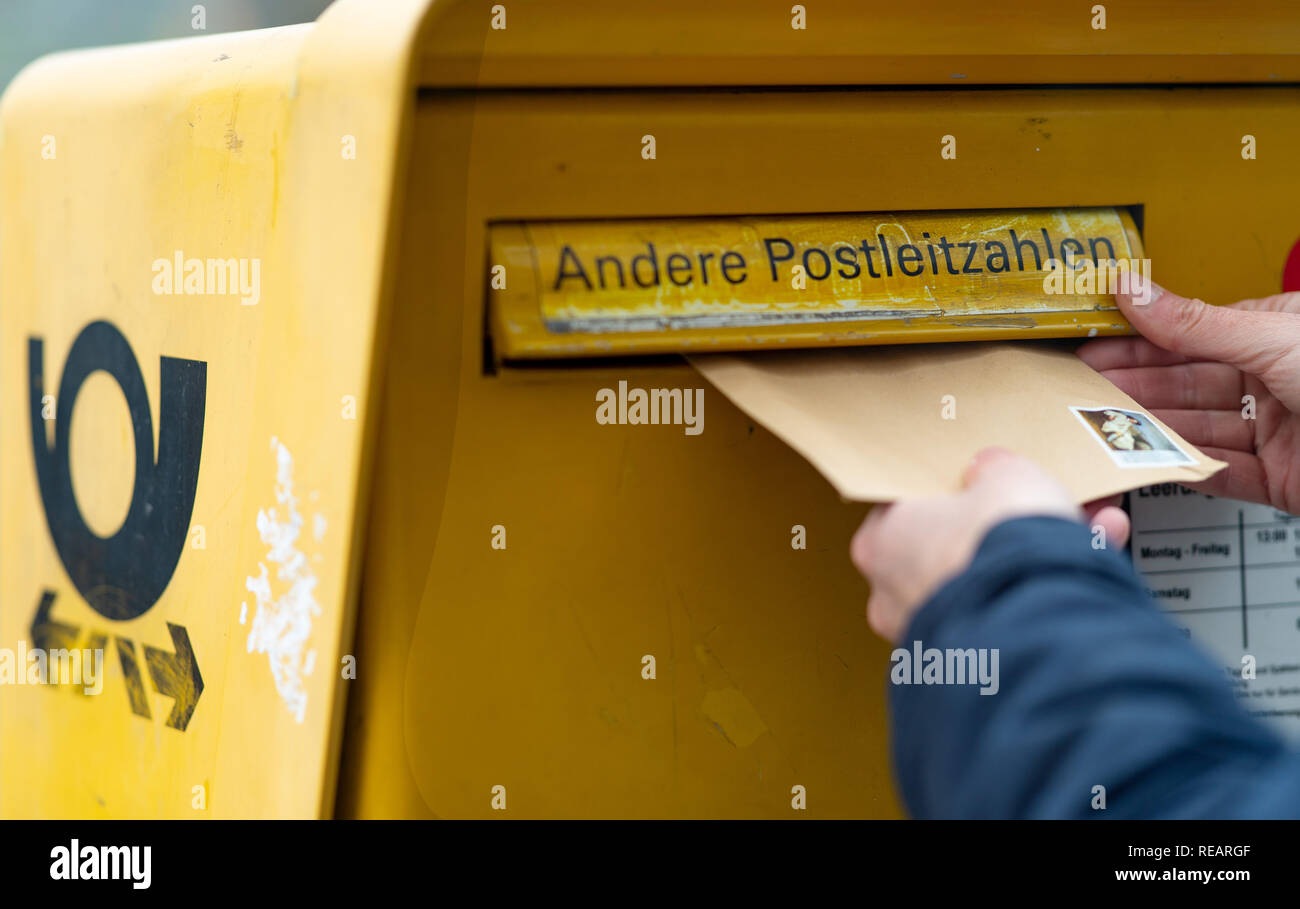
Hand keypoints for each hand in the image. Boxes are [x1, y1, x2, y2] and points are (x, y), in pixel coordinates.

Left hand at [850, 448, 1130, 642]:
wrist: (1039, 630)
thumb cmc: (1000, 553)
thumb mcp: (1005, 479)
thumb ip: (995, 471)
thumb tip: (993, 472)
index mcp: (880, 543)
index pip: (910, 508)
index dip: (956, 493)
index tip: (987, 484)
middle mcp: (895, 597)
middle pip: (958, 545)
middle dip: (1008, 526)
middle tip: (1042, 506)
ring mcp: (934, 635)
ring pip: (993, 581)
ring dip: (1039, 555)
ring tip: (1089, 528)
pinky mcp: (977, 667)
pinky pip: (1015, 614)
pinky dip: (1050, 591)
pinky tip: (1093, 564)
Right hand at [1078, 286, 1299, 510]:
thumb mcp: (1270, 338)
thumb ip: (1193, 323)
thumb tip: (1132, 288)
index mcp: (1277, 334)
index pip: (1192, 335)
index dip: (1139, 341)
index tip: (1091, 346)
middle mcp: (1275, 381)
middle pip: (1188, 384)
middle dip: (1134, 387)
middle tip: (1079, 390)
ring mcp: (1276, 431)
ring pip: (1198, 428)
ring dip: (1151, 427)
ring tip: (1103, 426)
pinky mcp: (1280, 480)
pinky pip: (1221, 472)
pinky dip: (1186, 468)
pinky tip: (1151, 460)